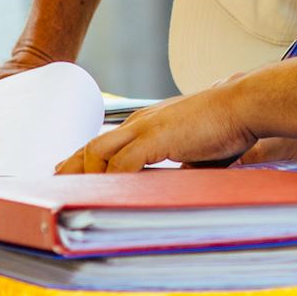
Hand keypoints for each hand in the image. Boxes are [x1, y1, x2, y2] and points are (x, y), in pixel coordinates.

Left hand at [56, 86, 256, 173]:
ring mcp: (146, 128)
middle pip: (92, 144)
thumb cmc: (226, 124)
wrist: (242, 104)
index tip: (69, 171)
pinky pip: (123, 163)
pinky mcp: (156, 137)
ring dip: (85, 174)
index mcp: (148, 123)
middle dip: (71, 166)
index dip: (84, 158)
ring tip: (72, 193)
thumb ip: (178, 162)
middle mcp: (141, 122)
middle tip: (54, 183)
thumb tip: (175, 183)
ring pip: (98, 151)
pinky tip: (105, 193)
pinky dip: (111, 178)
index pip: (105, 141)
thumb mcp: (194, 146)